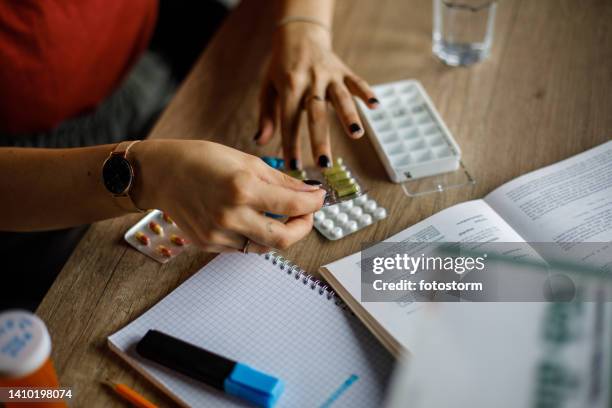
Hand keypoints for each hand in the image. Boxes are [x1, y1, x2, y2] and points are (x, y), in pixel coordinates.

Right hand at [132, 140, 325, 252]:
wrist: (161, 173)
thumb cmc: (201, 160)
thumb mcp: (247, 161)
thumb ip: (281, 181)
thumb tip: (309, 192)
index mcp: (243, 189)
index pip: (294, 205)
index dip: (314, 203)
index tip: (319, 198)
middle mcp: (231, 216)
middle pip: (283, 239)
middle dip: (303, 228)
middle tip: (306, 215)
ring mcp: (218, 234)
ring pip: (263, 246)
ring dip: (278, 232)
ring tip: (276, 214)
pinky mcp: (209, 244)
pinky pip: (243, 247)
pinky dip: (254, 235)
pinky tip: (250, 219)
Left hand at [255, 23, 378, 168]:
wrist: (299, 34)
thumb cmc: (281, 67)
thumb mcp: (268, 88)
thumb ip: (266, 116)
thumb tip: (260, 142)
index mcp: (289, 86)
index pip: (289, 120)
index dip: (291, 144)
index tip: (294, 166)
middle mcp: (310, 80)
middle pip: (316, 114)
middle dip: (320, 140)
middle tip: (324, 164)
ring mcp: (329, 74)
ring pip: (340, 97)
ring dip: (349, 116)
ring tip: (356, 135)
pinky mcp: (344, 70)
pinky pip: (357, 81)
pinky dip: (367, 92)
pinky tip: (376, 106)